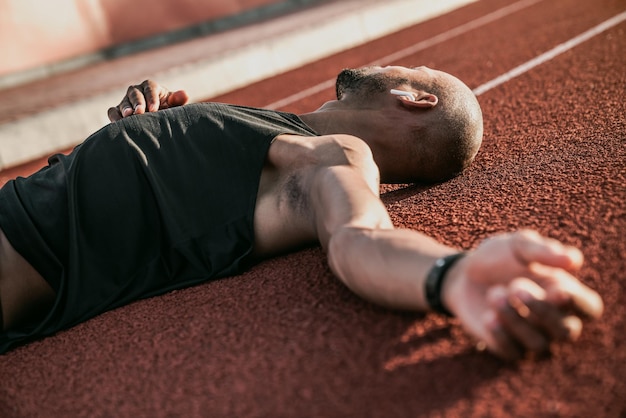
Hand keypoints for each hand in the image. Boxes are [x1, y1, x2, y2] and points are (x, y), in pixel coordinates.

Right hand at [107, 80, 188, 121]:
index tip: (154, 109)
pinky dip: (114, 116)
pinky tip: (118, 123)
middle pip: (135, 93)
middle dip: (138, 102)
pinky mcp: (117, 110)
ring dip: (125, 109)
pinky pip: (112, 111)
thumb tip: (185, 94)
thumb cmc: (167, 110)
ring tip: (128, 116)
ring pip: (123, 102)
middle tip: (140, 112)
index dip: (151, 98)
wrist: (157, 121)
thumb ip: (178, 100)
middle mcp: (137, 91)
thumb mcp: (174, 105)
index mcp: (151, 87)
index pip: (150, 88)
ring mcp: (126, 100)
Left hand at [443, 230, 603, 359]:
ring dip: (515, 318)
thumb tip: (573, 260)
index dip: (576, 303)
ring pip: (538, 343)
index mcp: (567, 294)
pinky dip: (501, 335)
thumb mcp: (517, 245)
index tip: (555, 288)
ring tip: (494, 294)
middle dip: (541, 310)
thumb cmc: (500, 258)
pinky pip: (514, 353)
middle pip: (566, 331)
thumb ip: (542, 250)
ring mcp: (536, 339)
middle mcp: (557, 322)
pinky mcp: (511, 350)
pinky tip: (488, 317)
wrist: (464, 276)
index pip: (589, 309)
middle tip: (514, 286)